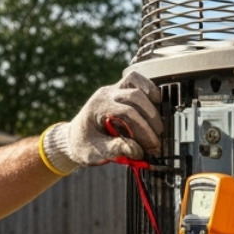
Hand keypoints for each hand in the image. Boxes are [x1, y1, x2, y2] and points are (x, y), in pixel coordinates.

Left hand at [40, 70, 163, 173]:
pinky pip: (134, 80)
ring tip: (159, 123)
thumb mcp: (96, 153)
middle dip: (150, 119)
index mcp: (98, 108)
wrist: (74, 138)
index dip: (144, 130)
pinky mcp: (119, 89)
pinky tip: (156, 102)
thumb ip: (116, 150)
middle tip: (156, 141)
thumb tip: (137, 151)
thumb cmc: (84, 145)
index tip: (152, 148)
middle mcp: (105, 95)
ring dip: (151, 100)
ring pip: (134, 81)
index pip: (127, 113)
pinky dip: (147, 87)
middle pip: (134, 96)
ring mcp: (112, 89)